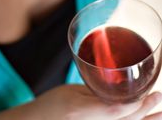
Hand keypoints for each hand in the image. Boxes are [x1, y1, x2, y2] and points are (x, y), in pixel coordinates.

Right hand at [29, 84, 161, 119]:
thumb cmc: (52, 105)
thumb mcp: (71, 92)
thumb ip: (94, 92)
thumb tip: (118, 89)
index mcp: (79, 112)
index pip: (114, 110)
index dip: (135, 103)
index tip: (149, 91)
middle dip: (145, 111)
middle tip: (158, 97)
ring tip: (160, 113)